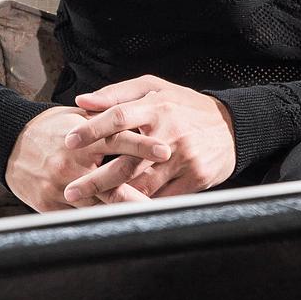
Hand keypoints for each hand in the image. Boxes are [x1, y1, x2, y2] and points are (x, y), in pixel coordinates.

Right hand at [5, 104, 172, 212]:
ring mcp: (59, 187)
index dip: (143, 146)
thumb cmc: (46, 128)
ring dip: (124, 210)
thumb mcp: (74, 117)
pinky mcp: (49, 205)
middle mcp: (71, 164)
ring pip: (99, 205)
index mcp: (82, 140)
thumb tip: (137, 115)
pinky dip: (99, 219)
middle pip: (113, 180)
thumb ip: (104, 120)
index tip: (165, 150)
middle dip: (142, 189)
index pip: (118, 140)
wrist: (7, 142)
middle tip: (168, 194)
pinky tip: (117, 223)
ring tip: (149, 215)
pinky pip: (79, 217)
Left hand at [61, 76, 236, 203]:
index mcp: (158, 107)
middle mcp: (170, 134)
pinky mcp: (195, 179)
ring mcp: (184, 159)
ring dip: (114, 199)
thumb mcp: (154, 88)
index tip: (68, 142)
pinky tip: (120, 212)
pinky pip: (162, 198)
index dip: (92, 130)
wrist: (231, 126)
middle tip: (70, 191)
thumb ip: (116, 94)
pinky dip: (140, 206)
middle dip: (96, 180)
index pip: (119, 117)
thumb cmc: (185, 105)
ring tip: (89, 207)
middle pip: (127, 161)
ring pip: (142, 185)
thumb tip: (82, 102)